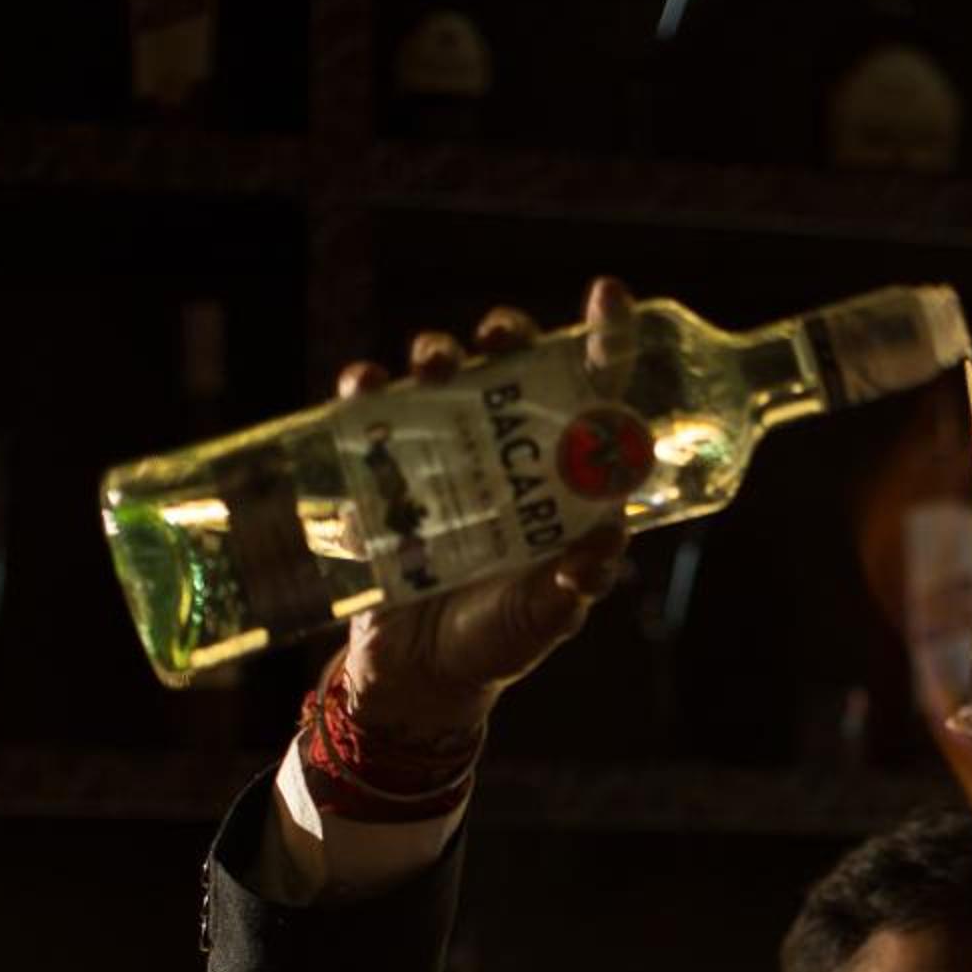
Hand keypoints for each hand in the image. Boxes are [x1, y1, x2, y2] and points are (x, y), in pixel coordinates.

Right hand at [335, 276, 635, 743]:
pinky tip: (364, 386)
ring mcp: (445, 458)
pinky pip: (371, 416)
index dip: (604, 339)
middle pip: (511, 368)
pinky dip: (365, 391)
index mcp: (560, 481)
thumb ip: (577, 584)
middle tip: (495, 335)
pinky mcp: (386, 472)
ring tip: (430, 364)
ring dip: (436, 353)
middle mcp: (506, 457)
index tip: (607, 293)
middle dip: (505, 334)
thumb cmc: (496, 643)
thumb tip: (608, 538)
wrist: (418, 677)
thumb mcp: (547, 619)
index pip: (591, 395)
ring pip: (442, 379)